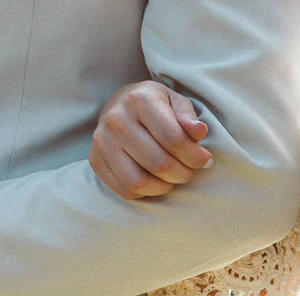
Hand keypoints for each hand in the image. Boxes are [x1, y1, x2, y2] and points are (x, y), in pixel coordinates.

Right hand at [88, 80, 212, 199]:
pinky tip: (156, 182)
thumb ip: (188, 117)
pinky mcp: (95, 160)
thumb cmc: (155, 106)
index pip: (173, 139)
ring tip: (173, 179)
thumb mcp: (175, 102)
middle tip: (190, 172)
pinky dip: (146, 192)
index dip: (194, 156)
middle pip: (158, 163)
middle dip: (182, 174)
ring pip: (139, 182)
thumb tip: (199, 132)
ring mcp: (102, 141)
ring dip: (164, 187)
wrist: (119, 106)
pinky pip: (125, 190)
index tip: (205, 160)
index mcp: (139, 100)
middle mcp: (116, 119)